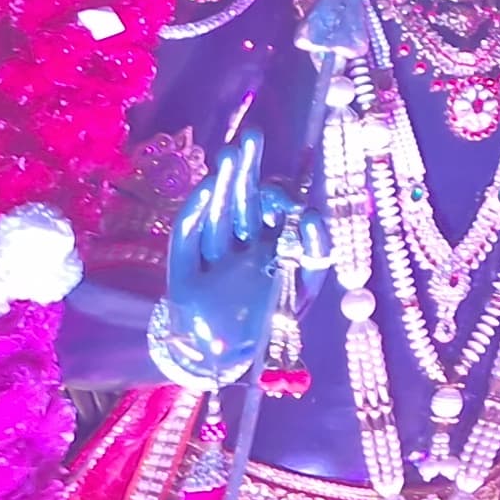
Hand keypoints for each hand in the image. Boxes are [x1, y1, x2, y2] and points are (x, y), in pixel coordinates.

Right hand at [156, 130, 293, 387]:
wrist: (223, 363)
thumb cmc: (268, 326)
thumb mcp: (303, 286)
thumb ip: (314, 250)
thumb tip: (310, 213)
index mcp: (269, 248)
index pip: (271, 212)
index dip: (277, 195)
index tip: (290, 199)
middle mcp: (240, 247)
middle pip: (242, 203)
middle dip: (247, 171)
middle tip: (252, 136)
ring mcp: (212, 257)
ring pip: (218, 214)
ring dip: (223, 183)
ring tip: (231, 152)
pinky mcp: (185, 273)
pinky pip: (188, 238)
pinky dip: (196, 213)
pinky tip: (207, 187)